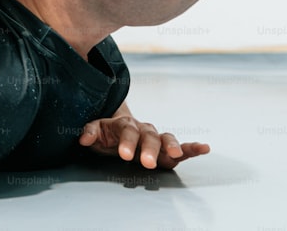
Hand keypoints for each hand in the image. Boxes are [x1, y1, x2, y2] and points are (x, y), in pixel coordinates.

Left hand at [78, 115, 209, 168]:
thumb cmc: (107, 132)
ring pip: (166, 138)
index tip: (125, 155)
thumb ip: (90, 132)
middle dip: (149, 149)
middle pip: (148, 136)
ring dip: (172, 146)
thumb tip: (83, 139)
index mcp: (124, 124)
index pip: (127, 131)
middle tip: (147, 162)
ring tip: (177, 154)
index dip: (128, 142)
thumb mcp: (95, 131)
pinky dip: (192, 148)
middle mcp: (143, 129)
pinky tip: (204, 148)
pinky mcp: (166, 149)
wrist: (118, 128)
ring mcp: (156, 138)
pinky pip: (181, 147)